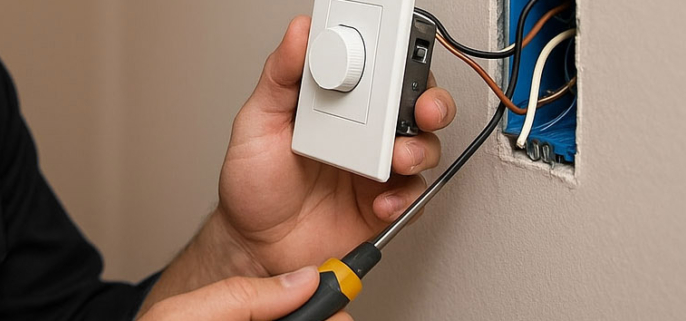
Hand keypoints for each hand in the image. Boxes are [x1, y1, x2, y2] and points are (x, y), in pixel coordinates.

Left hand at [138, 15, 456, 314]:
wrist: (254, 244)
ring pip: (424, 147)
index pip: (378, 72)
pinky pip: (412, 196)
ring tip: (399, 157)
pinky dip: (405, 196)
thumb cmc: (254, 184)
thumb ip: (279, 77)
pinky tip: (383, 199)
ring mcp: (377, 169)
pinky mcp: (384, 204)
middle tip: (423, 107)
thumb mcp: (257, 122)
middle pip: (416, 105)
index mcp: (337, 105)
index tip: (396, 62)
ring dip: (421, 148)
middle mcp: (363, 134)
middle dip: (431, 101)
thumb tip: (298, 34)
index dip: (396, 63)